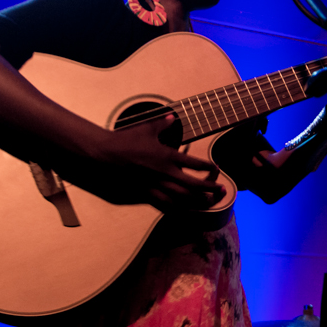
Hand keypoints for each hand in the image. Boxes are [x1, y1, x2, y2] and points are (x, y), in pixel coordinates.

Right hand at [69, 114, 223, 211]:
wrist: (104, 154)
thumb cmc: (125, 140)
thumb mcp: (147, 128)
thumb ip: (163, 124)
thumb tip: (173, 116)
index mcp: (167, 156)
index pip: (193, 163)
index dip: (207, 166)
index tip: (215, 167)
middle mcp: (164, 173)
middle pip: (193, 185)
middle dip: (209, 188)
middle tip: (222, 190)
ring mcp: (155, 185)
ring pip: (181, 198)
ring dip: (197, 201)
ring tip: (208, 202)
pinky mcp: (145, 193)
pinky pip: (164, 204)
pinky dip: (177, 208)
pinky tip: (184, 210)